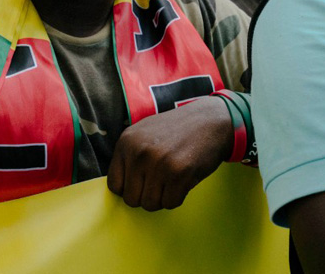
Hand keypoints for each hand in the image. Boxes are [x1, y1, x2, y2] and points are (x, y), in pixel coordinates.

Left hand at [107, 97, 231, 210]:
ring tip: (171, 179)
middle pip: (131, 199)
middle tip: (160, 183)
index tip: (142, 183)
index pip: (114, 186)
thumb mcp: (144, 134)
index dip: (129, 189)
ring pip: (150, 204)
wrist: (210, 120)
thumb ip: (129, 157)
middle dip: (147, 196)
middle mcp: (139, 153)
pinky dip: (177, 197)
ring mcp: (159, 163)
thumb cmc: (176, 131)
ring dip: (162, 198)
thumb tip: (119, 189)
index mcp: (126, 142)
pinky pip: (170, 203)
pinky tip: (183, 180)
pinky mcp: (179, 173)